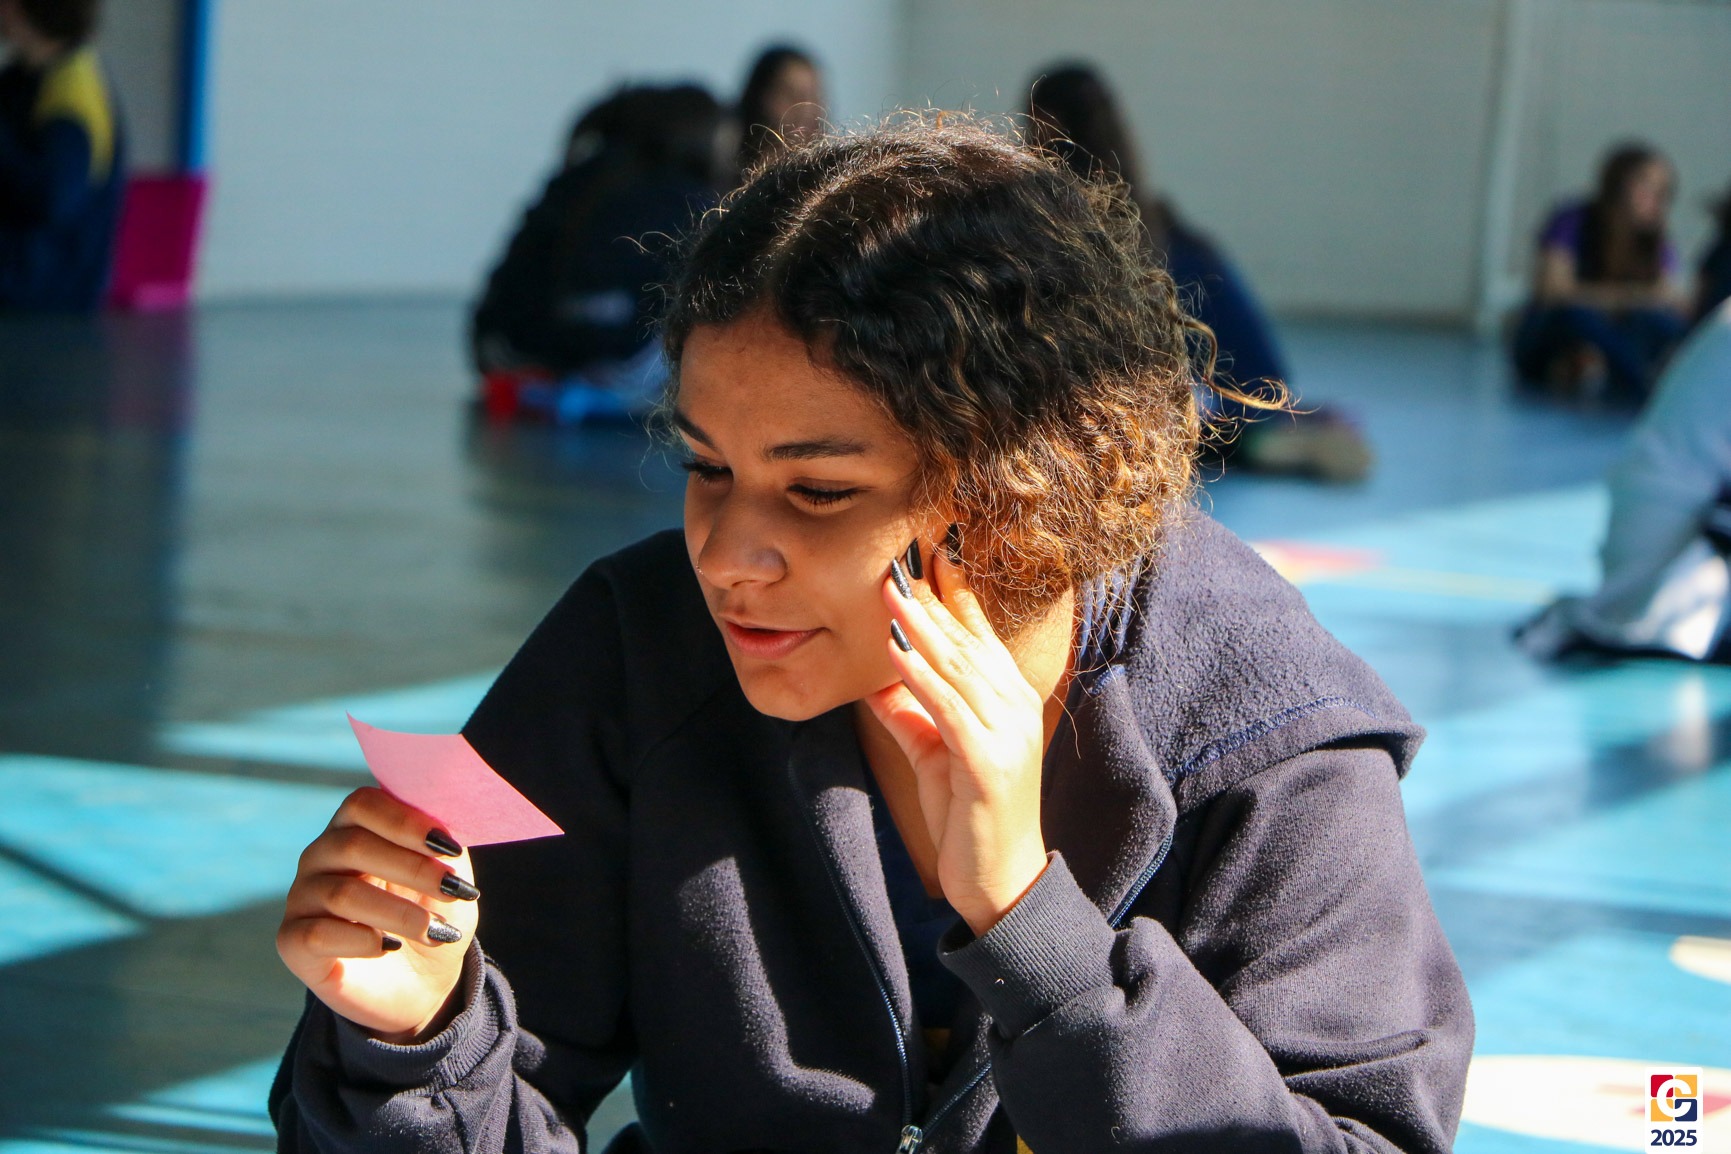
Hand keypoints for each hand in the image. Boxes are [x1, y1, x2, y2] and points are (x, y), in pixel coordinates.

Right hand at [277, 787, 479, 1042]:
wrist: (420, 982)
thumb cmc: (433, 914)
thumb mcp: (450, 875)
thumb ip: (444, 845)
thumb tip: (447, 825)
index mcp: (354, 826)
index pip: (363, 804)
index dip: (406, 822)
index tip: (450, 848)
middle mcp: (320, 855)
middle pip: (352, 845)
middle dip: (412, 867)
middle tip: (455, 890)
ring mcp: (302, 897)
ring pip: (341, 894)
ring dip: (398, 913)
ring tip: (437, 931)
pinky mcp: (292, 940)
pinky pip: (317, 934)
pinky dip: (361, 941)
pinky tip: (389, 947)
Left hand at [865, 540, 1049, 934]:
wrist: (1002, 881)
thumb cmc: (969, 816)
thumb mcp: (934, 754)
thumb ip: (910, 714)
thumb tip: (877, 679)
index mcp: (1008, 699)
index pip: (978, 633)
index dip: (952, 590)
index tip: (925, 551)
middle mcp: (1015, 706)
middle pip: (966, 639)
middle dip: (931, 595)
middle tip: (900, 552)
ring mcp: (1007, 732)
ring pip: (959, 666)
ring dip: (921, 624)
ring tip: (890, 588)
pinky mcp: (990, 762)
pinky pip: (949, 708)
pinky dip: (920, 676)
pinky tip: (894, 651)